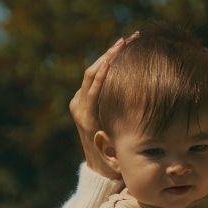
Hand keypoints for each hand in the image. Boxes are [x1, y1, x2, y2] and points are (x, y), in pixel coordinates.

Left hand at [68, 33, 136, 178]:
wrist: (98, 167)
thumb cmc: (113, 160)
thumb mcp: (117, 147)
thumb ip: (117, 132)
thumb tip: (130, 115)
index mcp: (87, 116)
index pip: (95, 85)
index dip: (106, 68)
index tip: (118, 52)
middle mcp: (79, 106)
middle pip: (91, 73)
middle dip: (109, 54)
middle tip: (126, 40)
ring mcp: (77, 102)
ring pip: (92, 73)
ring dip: (108, 56)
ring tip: (125, 42)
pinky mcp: (80, 100)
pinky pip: (92, 79)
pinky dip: (105, 66)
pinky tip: (120, 55)